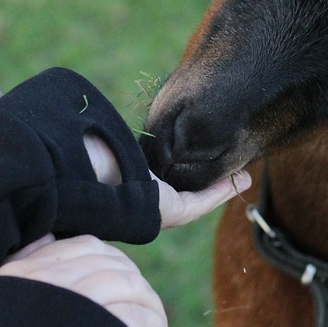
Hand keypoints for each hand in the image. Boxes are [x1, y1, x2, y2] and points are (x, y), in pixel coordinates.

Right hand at [0, 234, 170, 326]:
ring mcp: (73, 303)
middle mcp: (49, 278)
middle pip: (113, 264)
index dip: (112, 262)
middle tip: (145, 310)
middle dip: (136, 286)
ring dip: (152, 309)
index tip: (122, 284)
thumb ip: (16, 271)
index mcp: (23, 270)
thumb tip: (47, 238)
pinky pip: (139, 317)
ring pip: (131, 287)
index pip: (84, 246)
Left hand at [83, 133, 249, 227]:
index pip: (162, 174)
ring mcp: (156, 208)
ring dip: (221, 186)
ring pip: (196, 196)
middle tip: (232, 170)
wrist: (82, 168)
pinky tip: (240, 181)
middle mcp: (144, 196)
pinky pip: (200, 202)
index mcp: (132, 179)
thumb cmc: (90, 148)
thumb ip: (119, 128)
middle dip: (209, 180)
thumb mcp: (112, 133)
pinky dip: (221, 192)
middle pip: (182, 187)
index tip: (203, 154)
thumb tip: (104, 113)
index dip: (184, 165)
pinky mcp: (167, 212)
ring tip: (245, 175)